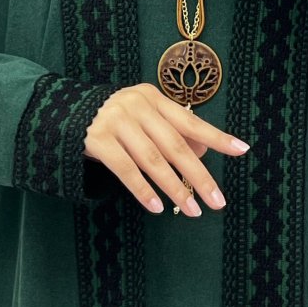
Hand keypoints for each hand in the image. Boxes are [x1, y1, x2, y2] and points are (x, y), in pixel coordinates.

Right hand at [83, 82, 249, 215]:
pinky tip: (157, 207)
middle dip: (199, 175)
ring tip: (194, 209)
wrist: (65, 113)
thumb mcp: (145, 118)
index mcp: (151, 97)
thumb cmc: (116, 119)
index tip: (242, 150)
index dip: (216, 137)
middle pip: (174, 144)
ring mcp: (115, 120)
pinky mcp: (97, 139)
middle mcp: (135, 105)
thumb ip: (173, 132)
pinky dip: (143, 190)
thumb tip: (204, 151)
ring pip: (153, 160)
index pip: (190, 120)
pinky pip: (126, 170)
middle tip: (217, 201)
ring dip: (175, 188)